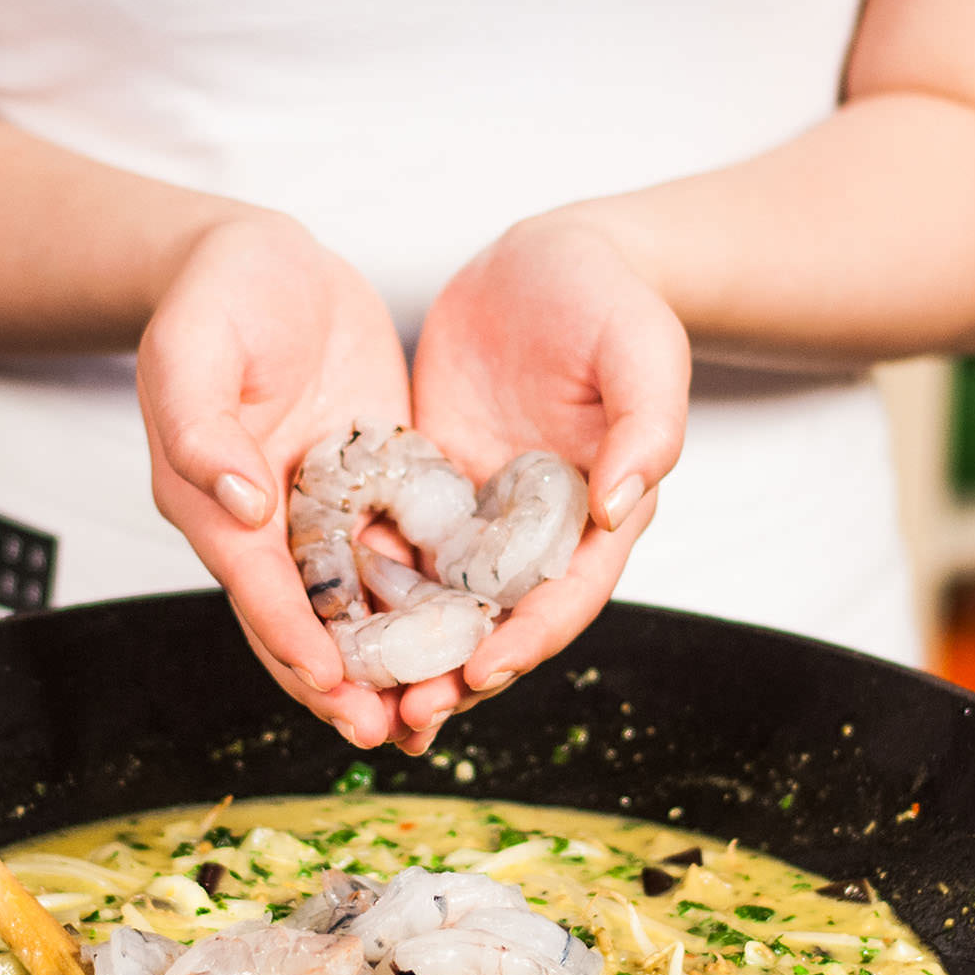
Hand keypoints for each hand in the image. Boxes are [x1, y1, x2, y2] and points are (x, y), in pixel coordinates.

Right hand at [138, 213, 411, 746]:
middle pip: (308, 622)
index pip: (260, 588)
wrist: (263, 258)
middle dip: (344, 684)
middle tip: (388, 732)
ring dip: (392, 663)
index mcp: (215, 505)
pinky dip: (428, 606)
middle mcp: (270, 526)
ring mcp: (325, 513)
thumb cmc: (215, 292)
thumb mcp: (191, 347)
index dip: (294, 640)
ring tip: (432, 715)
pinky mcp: (374, 489)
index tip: (333, 685)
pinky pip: (402, 559)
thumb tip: (240, 505)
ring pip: (359, 608)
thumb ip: (199, 428)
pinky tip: (471, 641)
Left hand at [402, 212, 690, 750]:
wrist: (547, 256)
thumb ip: (646, 426)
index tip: (480, 673)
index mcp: (600, 515)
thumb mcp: (642, 347)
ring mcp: (482, 518)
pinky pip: (398, 552)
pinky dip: (370, 595)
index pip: (565, 598)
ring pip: (442, 606)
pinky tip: (328, 625)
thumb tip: (623, 507)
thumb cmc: (608, 296)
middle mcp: (540, 533)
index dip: (526, 640)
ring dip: (406, 656)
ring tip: (359, 697)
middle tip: (404, 718)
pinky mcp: (432, 492)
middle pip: (498, 623)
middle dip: (455, 676)